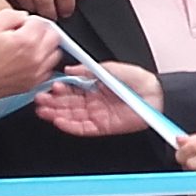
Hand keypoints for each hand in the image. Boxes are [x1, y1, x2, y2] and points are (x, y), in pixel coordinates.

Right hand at [0, 8, 66, 98]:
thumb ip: (12, 15)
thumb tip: (25, 16)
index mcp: (27, 41)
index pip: (43, 23)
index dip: (31, 21)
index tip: (21, 25)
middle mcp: (36, 58)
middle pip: (54, 37)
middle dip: (42, 32)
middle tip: (27, 33)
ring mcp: (36, 73)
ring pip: (55, 54)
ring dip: (46, 47)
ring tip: (28, 47)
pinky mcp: (33, 84)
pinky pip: (48, 70)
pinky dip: (42, 63)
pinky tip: (28, 61)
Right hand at [36, 59, 162, 136]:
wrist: (156, 94)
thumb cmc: (139, 80)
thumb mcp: (110, 68)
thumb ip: (89, 70)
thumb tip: (70, 69)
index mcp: (95, 87)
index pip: (71, 90)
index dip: (59, 89)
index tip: (48, 86)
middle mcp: (94, 102)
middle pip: (68, 104)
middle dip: (52, 102)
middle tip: (38, 99)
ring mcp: (98, 115)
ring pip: (72, 116)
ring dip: (56, 113)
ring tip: (43, 110)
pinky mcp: (103, 126)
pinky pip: (83, 128)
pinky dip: (69, 125)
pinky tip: (58, 120)